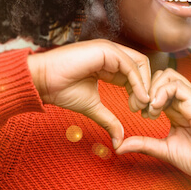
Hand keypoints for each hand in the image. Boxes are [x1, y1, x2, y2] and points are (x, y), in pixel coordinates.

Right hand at [27, 39, 150, 147]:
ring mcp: (108, 50)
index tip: (140, 112)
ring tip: (141, 105)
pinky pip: (130, 65)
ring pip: (140, 64)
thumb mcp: (92, 106)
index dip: (141, 93)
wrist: (42, 81)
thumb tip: (119, 140)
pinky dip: (138, 82)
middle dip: (148, 89)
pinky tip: (137, 98)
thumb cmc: (60, 89)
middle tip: (146, 110)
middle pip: (142, 68)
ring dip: (145, 86)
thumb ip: (108, 120)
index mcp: (107, 64)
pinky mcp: (105, 50)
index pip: (135, 75)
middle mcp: (110, 54)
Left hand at [115, 68, 190, 189]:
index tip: (134, 110)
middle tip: (138, 108)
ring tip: (148, 110)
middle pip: (160, 76)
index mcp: (176, 108)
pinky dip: (161, 93)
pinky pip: (177, 86)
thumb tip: (119, 146)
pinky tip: (155, 108)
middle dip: (144, 88)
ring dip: (152, 89)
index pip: (155, 87)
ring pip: (168, 76)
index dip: (141, 94)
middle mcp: (184, 100)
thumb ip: (143, 143)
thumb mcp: (163, 149)